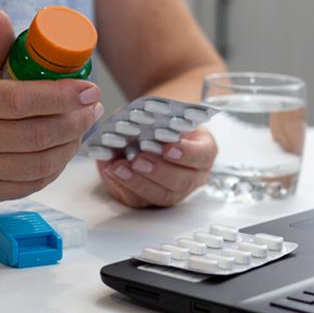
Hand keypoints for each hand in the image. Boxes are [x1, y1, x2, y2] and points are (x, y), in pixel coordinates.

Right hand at [0, 7, 103, 201]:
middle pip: (36, 135)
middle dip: (75, 121)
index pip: (19, 101)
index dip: (61, 96)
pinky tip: (64, 148)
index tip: (89, 89)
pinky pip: (32, 183)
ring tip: (82, 124)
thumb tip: (1, 14)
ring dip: (71, 144)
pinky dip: (55, 166)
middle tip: (93, 106)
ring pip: (39, 163)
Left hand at [97, 127, 216, 207]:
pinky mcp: (149, 199)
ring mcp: (173, 191)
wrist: (146, 133)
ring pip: (161, 195)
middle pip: (181, 180)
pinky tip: (111, 172)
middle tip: (138, 160)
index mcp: (202, 150)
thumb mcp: (160, 113)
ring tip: (119, 167)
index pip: (202, 155)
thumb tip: (134, 120)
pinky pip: (139, 199)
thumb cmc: (158, 122)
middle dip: (158, 171)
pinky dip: (122, 186)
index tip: (169, 148)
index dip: (187, 154)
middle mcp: (192, 175)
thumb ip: (152, 117)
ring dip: (138, 181)